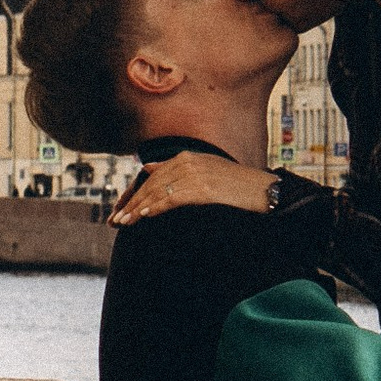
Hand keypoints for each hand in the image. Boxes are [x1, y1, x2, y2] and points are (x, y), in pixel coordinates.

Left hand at [113, 153, 273, 225]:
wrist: (265, 191)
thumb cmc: (238, 187)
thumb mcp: (206, 172)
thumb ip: (178, 170)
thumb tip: (149, 168)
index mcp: (187, 158)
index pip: (151, 175)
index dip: (135, 193)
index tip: (123, 209)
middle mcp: (187, 162)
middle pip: (150, 184)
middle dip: (131, 203)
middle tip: (115, 220)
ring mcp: (195, 174)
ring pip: (157, 192)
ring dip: (137, 209)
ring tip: (122, 223)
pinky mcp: (202, 188)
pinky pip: (171, 199)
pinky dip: (154, 208)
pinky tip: (142, 218)